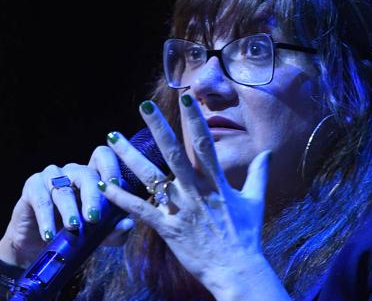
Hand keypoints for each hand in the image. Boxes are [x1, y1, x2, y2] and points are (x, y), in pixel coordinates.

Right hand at [0, 147, 134, 267]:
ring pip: (62, 189)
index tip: (116, 186)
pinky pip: (41, 200)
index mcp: (92, 177)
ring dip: (69, 210)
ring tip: (74, 228)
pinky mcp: (32, 186)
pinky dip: (47, 219)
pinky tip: (49, 235)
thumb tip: (128, 224)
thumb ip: (113, 231)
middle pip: (85, 173)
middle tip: (94, 218)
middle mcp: (72, 172)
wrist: (38, 247)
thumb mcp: (97, 237)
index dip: (111, 167)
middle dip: (92, 196)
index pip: (103, 157)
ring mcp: (51, 176)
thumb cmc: (73, 235)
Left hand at [98, 96, 290, 299]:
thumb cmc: (246, 236)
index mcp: (217, 183)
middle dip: (159, 129)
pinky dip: (121, 198)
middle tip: (144, 107)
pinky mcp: (168, 228)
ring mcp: (181, 209)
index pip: (205, 145)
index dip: (194, 121)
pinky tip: (104, 185)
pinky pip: (141, 210)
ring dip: (130, 157)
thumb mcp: (255, 201)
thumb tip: (267, 152)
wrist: (237, 271)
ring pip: (152, 178)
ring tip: (112, 138)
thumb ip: (259, 173)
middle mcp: (197, 192)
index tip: (186, 99)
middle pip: (174, 154)